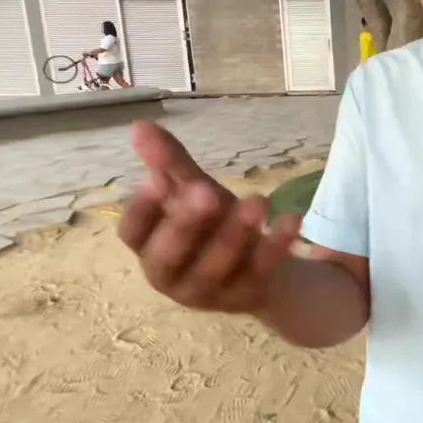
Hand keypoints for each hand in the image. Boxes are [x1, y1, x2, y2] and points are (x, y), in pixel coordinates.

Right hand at [117, 120, 299, 312]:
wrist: (259, 266)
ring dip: (236, 233)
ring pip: (215, 265)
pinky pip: (259, 271)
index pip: (132, 233)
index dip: (142, 209)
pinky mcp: (244, 296)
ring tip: (258, 200)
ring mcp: (207, 291)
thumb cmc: (211, 224)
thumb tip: (140, 126)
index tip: (157, 179)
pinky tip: (290, 218)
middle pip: (169, 255)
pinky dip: (275, 245)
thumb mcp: (191, 190)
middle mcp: (170, 274)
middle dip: (187, 224)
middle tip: (208, 193)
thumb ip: (169, 162)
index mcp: (148, 246)